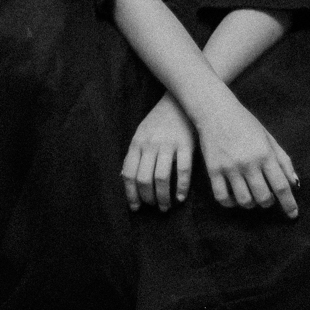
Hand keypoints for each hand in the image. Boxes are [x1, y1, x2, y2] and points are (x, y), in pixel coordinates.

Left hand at [122, 94, 195, 211]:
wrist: (179, 101)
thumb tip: (124, 177)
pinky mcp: (185, 145)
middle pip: (144, 179)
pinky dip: (181, 188)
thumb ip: (134, 155)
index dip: (131, 193)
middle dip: (147, 198)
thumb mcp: (141, 134)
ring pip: (162, 178)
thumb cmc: (158, 121)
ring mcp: (168, 144)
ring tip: (166, 206)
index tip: (135, 207)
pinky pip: (183, 171)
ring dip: (163, 197)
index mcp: (137, 143)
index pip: (129, 173)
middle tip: (153, 207)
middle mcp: (150, 144)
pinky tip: (180, 197)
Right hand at [193, 92, 299, 217]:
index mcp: (264, 153)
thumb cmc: (244, 122)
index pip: (281, 186)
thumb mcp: (268, 137)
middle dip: (268, 203)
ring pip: (244, 201)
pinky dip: (231, 202)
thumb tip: (294, 184)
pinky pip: (222, 197)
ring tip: (250, 195)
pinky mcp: (213, 169)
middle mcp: (248, 162)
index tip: (293, 215)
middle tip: (267, 197)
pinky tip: (233, 196)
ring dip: (251, 203)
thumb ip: (283, 160)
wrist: (214, 109)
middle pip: (264, 198)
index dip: (289, 204)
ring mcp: (229, 167)